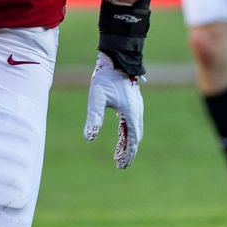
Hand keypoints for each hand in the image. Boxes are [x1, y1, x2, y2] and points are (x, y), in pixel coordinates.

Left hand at [84, 52, 143, 168]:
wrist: (116, 60)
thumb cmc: (105, 78)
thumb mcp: (97, 98)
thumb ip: (94, 118)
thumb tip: (89, 138)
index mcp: (131, 113)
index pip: (132, 139)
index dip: (127, 154)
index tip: (121, 166)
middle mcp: (136, 112)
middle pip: (136, 138)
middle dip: (129, 152)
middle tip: (121, 165)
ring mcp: (136, 108)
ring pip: (134, 131)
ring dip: (128, 143)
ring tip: (119, 155)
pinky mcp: (132, 104)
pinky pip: (131, 123)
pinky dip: (127, 133)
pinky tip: (121, 137)